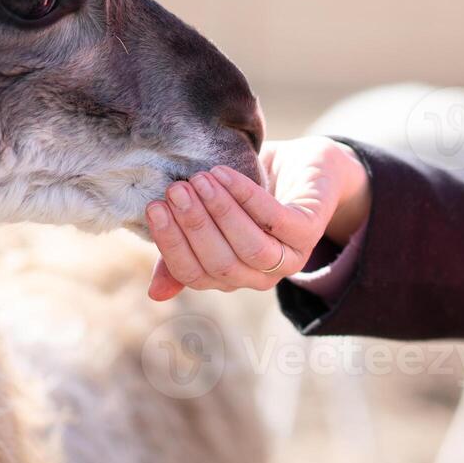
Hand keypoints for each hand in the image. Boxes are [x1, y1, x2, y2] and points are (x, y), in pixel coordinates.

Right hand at [144, 136, 370, 300]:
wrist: (302, 168)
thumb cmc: (248, 192)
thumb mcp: (211, 216)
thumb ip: (185, 247)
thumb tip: (155, 294)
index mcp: (229, 276)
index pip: (194, 274)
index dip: (173, 245)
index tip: (154, 208)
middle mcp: (258, 276)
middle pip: (220, 264)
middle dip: (194, 226)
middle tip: (176, 189)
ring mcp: (288, 258)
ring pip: (250, 249)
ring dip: (221, 214)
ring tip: (201, 180)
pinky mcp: (309, 232)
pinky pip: (275, 220)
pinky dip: (247, 198)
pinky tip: (225, 175)